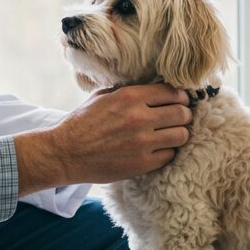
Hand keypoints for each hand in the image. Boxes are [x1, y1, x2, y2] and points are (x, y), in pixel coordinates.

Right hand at [15, 83, 191, 193]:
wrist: (65, 153)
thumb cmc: (82, 122)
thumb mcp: (103, 96)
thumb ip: (129, 90)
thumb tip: (153, 86)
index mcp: (130, 96)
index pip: (173, 92)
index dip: (180, 96)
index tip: (180, 101)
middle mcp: (139, 117)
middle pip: (182, 113)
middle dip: (184, 115)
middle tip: (179, 118)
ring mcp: (142, 142)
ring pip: (181, 135)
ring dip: (178, 134)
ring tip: (171, 134)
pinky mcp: (141, 164)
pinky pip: (169, 156)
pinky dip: (167, 152)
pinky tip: (158, 149)